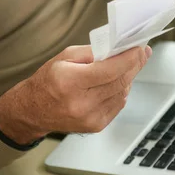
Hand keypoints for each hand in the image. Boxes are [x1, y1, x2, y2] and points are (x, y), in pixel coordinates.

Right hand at [0, 45, 151, 144]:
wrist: (33, 110)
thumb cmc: (48, 80)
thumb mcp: (65, 57)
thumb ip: (93, 52)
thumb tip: (118, 49)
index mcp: (70, 82)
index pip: (109, 70)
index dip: (129, 58)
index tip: (140, 48)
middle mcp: (81, 103)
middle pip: (119, 81)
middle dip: (134, 65)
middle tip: (141, 53)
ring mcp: (90, 118)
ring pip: (122, 93)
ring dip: (128, 77)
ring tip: (127, 65)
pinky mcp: (96, 126)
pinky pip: (118, 104)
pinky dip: (121, 91)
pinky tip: (115, 82)